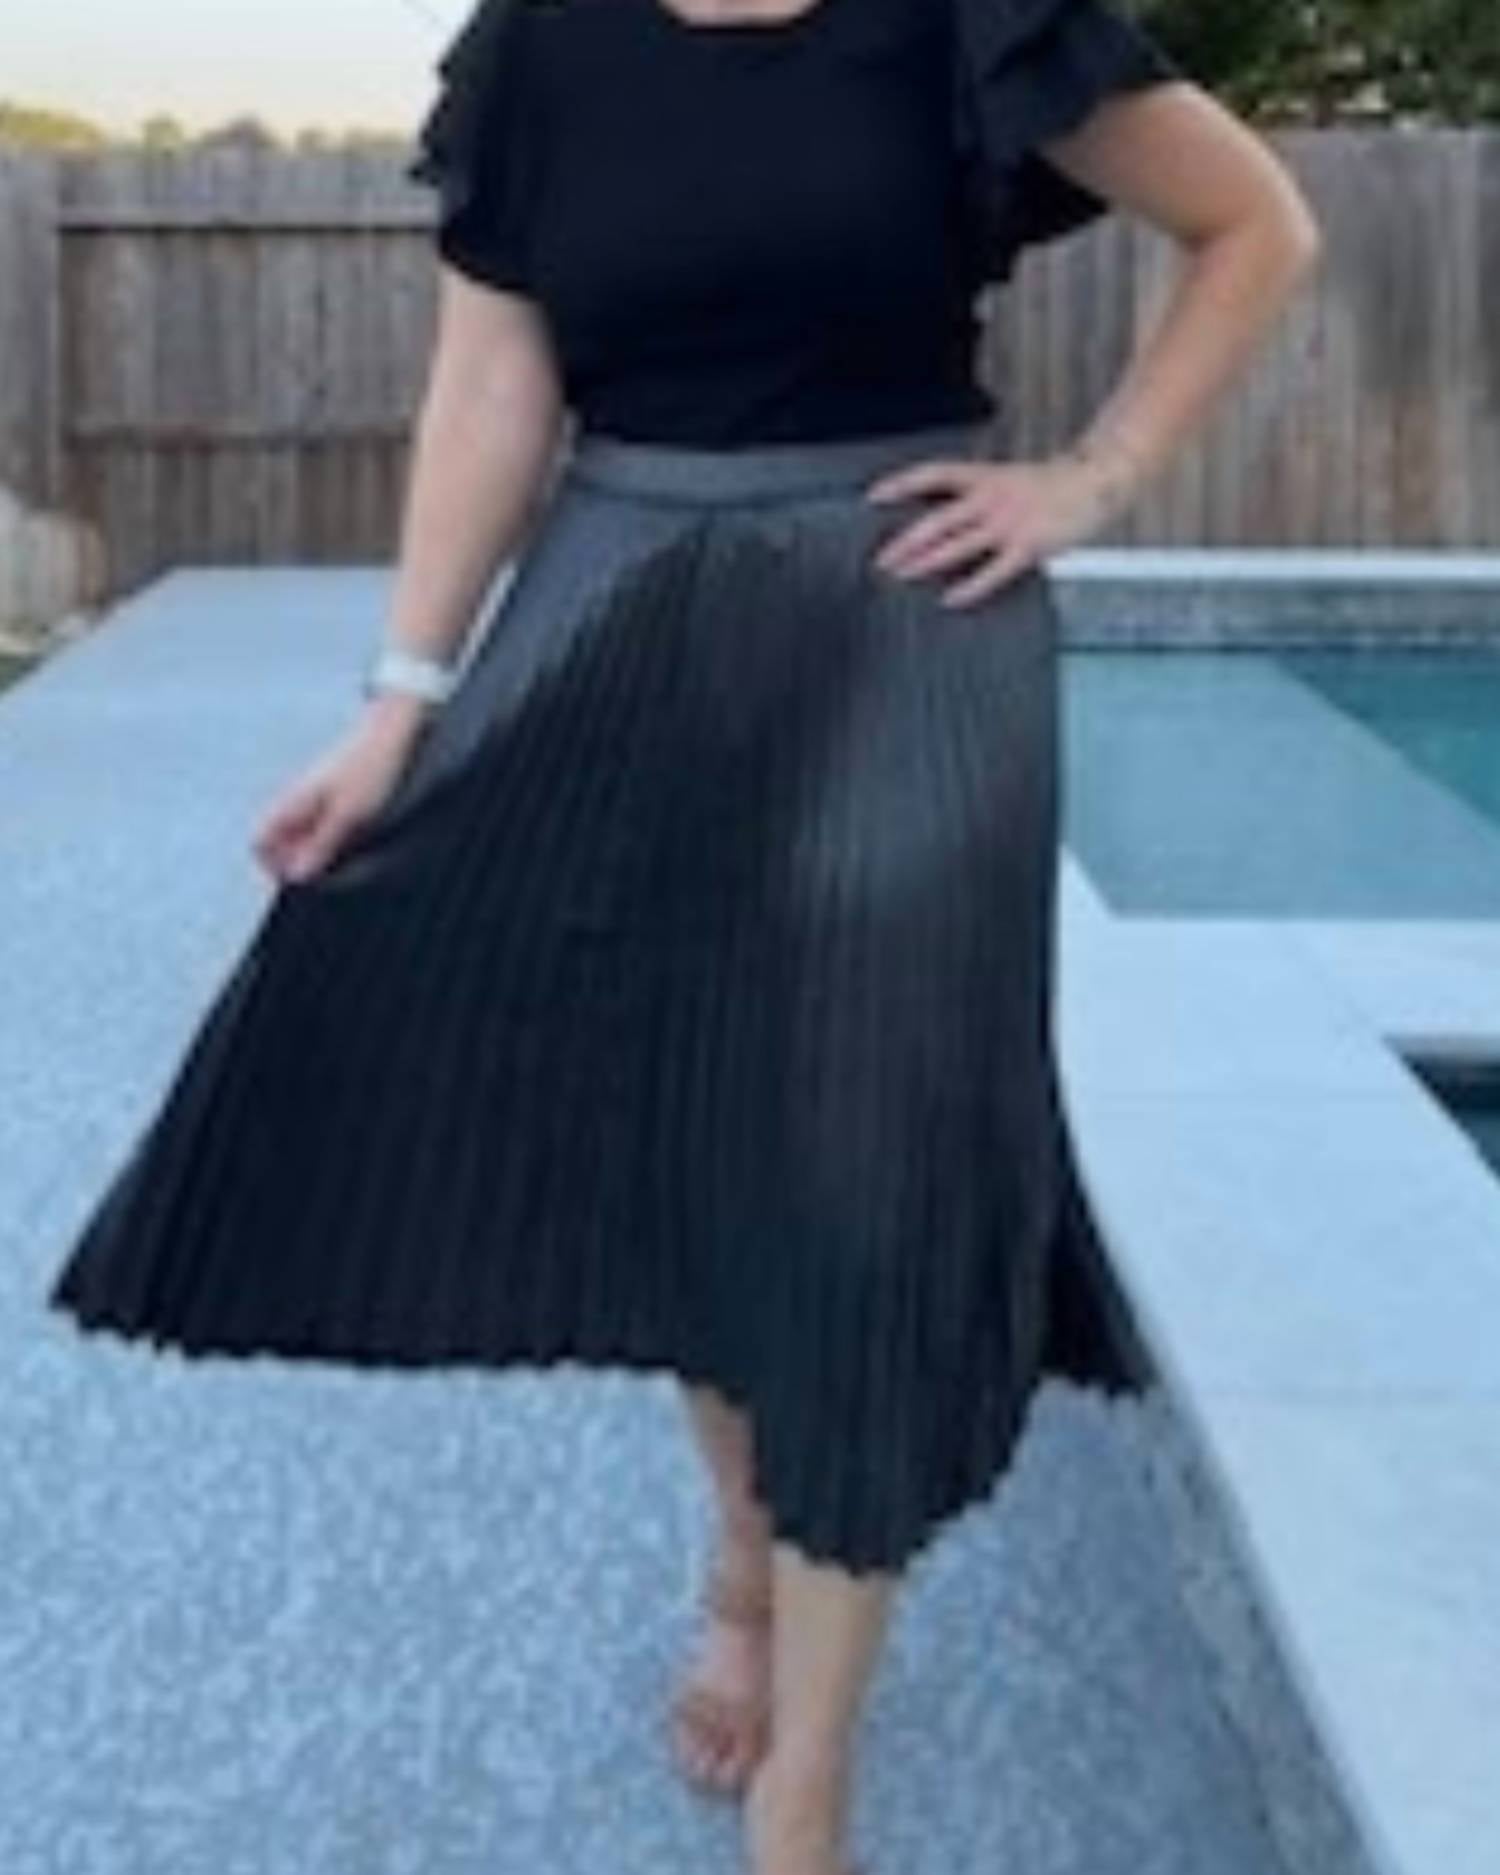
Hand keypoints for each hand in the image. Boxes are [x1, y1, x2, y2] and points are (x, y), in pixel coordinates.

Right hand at [251, 696, 432, 883]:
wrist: (391, 731)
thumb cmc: (370, 770)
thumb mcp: (348, 814)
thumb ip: (320, 845)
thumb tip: (296, 877)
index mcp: (293, 803)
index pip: (260, 843)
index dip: (274, 866)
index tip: (303, 880)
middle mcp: (296, 799)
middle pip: (279, 842)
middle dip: (296, 862)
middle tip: (328, 872)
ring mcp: (313, 795)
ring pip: (300, 834)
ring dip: (316, 850)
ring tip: (345, 855)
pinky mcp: (332, 793)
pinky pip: (320, 824)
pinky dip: (331, 837)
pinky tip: (355, 838)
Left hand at [864, 442, 1143, 608]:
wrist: (1095, 480)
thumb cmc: (1047, 485)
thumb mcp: (1006, 480)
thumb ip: (975, 499)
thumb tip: (938, 525)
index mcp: (983, 476)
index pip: (933, 474)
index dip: (901, 484)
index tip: (872, 498)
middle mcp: (990, 497)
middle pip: (936, 519)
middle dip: (904, 541)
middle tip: (879, 560)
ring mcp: (1008, 523)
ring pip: (956, 545)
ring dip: (924, 562)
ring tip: (899, 576)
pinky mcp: (1027, 547)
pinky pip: (992, 572)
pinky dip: (968, 588)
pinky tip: (948, 600)